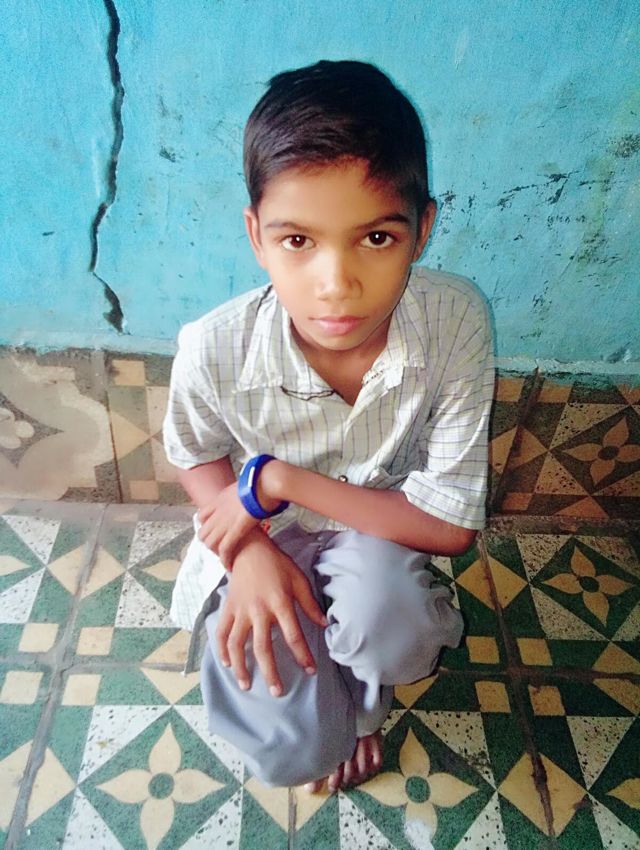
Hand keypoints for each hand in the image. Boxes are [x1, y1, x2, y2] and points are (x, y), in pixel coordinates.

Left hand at [198, 483, 260, 567]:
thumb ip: (241, 493)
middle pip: (202, 533)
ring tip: (226, 557)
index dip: (207, 526)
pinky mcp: (235, 532)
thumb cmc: (259, 482)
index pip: (202, 516)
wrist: (263, 484)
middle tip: (221, 546)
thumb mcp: (243, 485)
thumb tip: (249, 495)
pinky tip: (229, 566)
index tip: (215, 531)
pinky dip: (225, 560)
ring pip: (210, 543)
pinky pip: (224, 550)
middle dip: (209, 542)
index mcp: (219, 500)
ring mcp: (224, 523)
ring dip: (216, 552)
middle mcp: (218, 513)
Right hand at [216, 535, 327, 695]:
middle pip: (263, 647)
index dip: (302, 655)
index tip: (310, 670)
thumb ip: (309, 604)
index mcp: (280, 603)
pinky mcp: (228, 609)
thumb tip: (324, 624)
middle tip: (278, 692)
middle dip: (271, 672)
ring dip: (241, 667)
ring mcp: (241, 611)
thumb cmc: (277, 564)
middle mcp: (259, 610)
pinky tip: (226, 664)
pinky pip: (222, 633)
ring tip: (247, 685)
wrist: (249, 549)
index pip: (293, 636)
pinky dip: (222, 650)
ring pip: (238, 645)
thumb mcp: (298, 579)